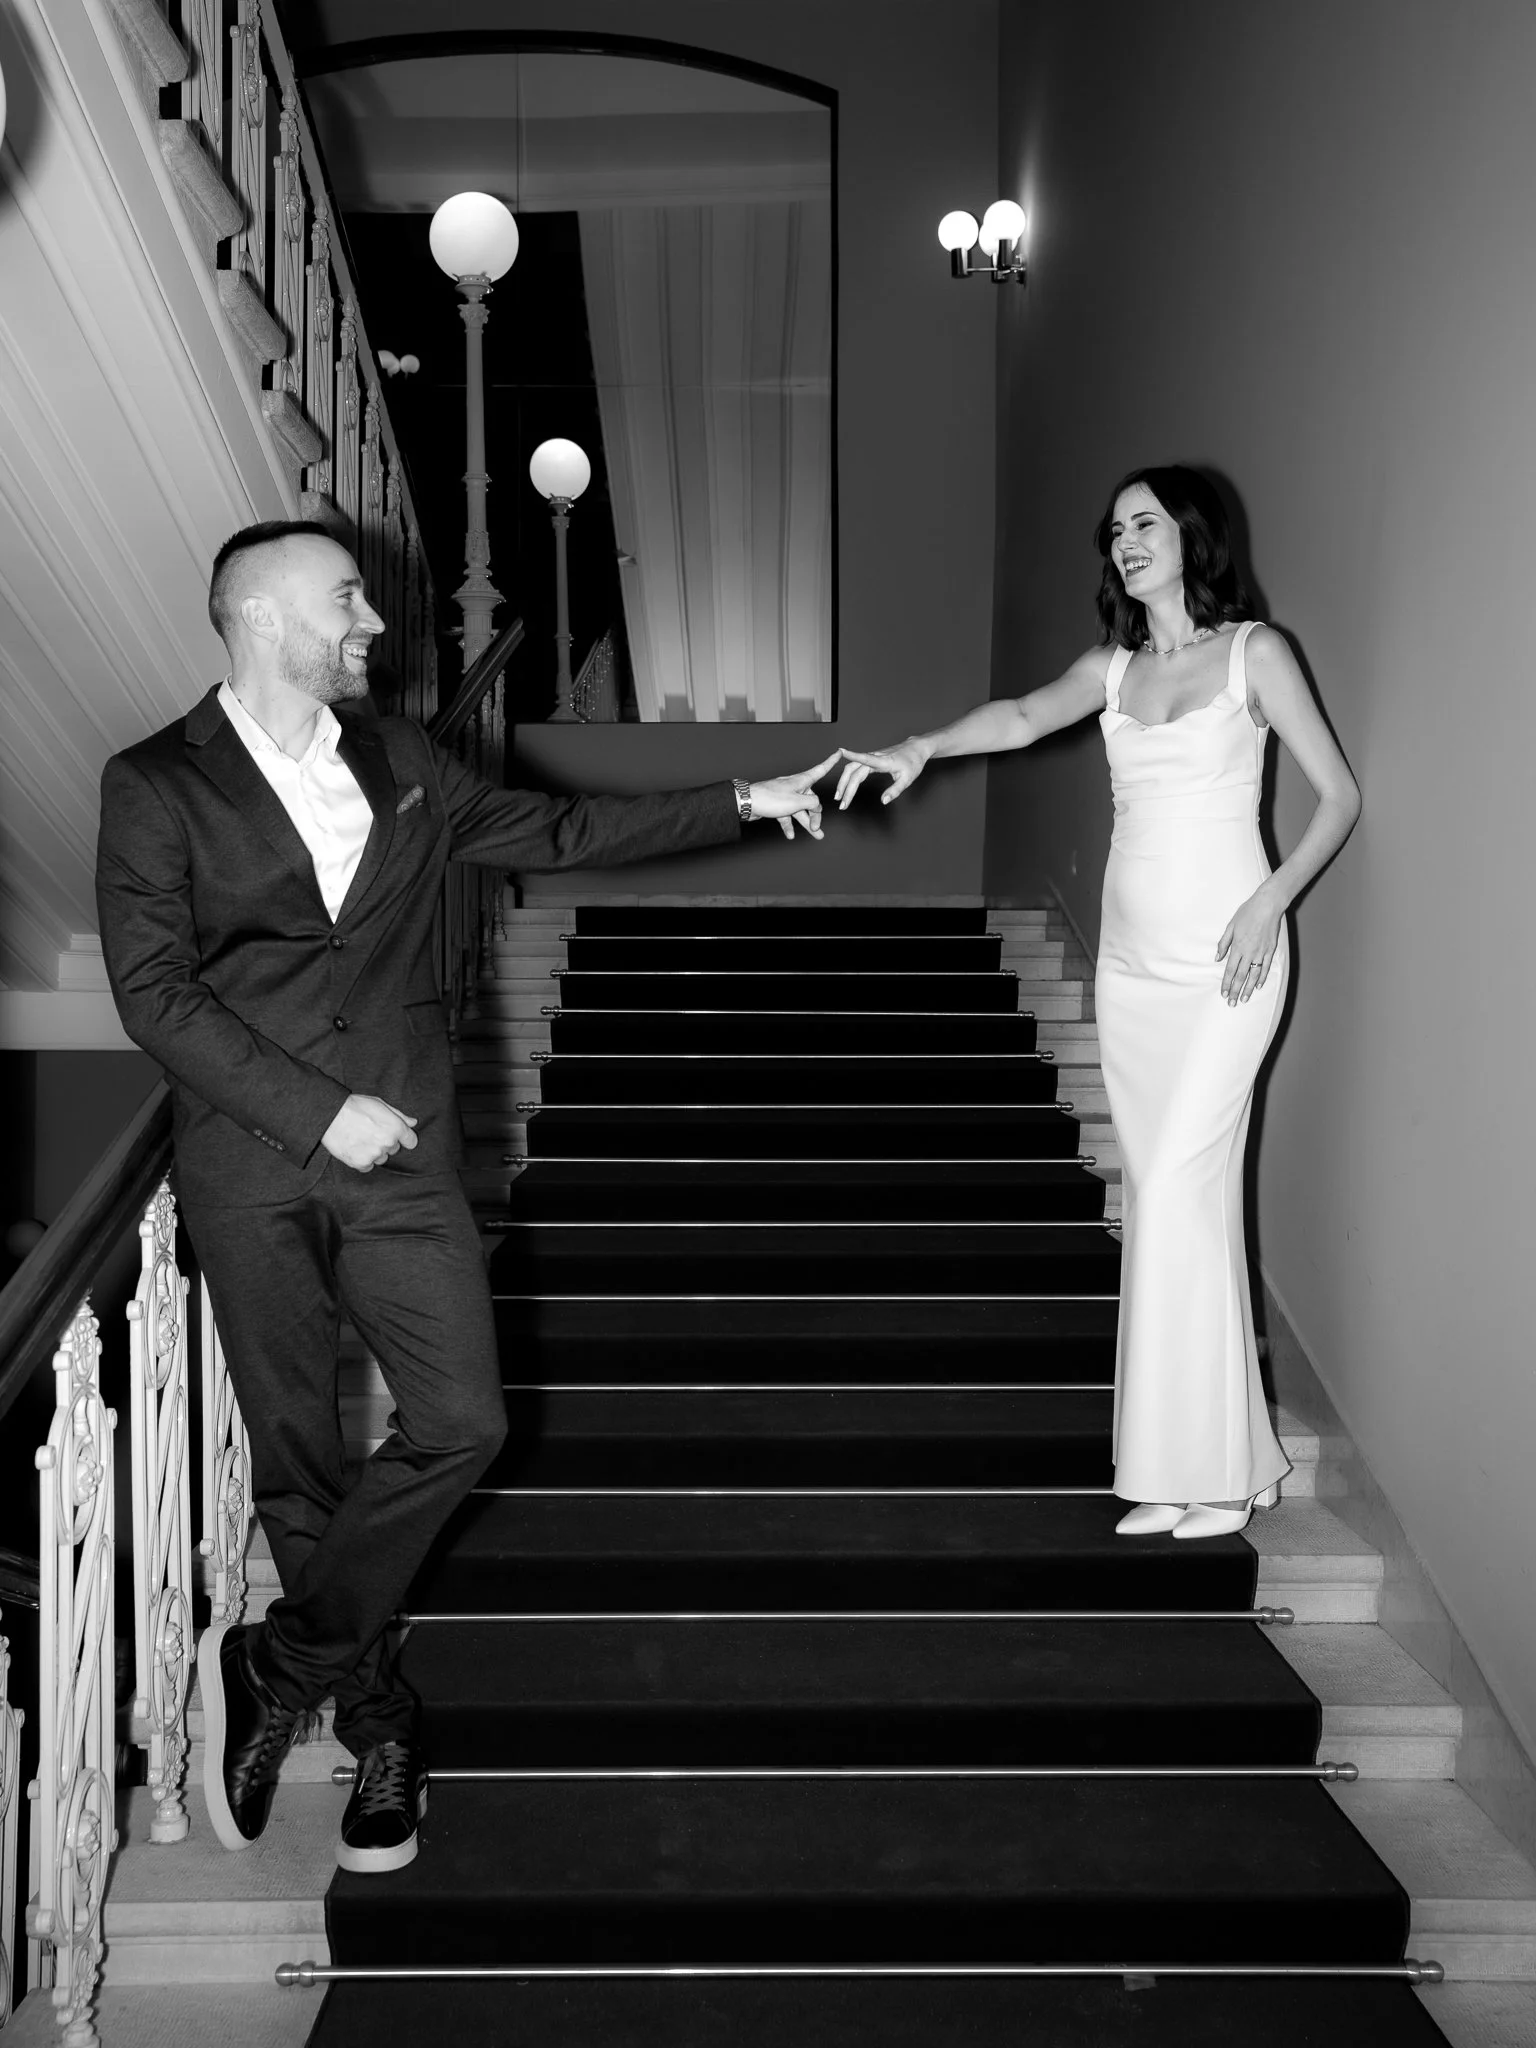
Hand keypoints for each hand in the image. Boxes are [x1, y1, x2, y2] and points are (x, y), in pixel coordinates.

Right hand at [320, 1094, 418, 1170]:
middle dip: (385, 1142)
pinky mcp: (361, 1163)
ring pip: (381, 1158)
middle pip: (394, 1149)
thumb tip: (413, 1122)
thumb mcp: (379, 1104)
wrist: (330, 1115)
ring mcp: (375, 1154)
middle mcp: (388, 1142)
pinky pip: (368, 1166)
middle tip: (370, 1132)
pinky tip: (355, 1148)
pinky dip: (362, 1160)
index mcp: (396, 1127)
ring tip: (360, 1139)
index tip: (396, 1136)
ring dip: (374, 1152)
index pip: (411, 1141)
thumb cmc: (354, 1106)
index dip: (404, 1138)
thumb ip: (399, 1115)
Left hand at [747, 754, 839, 840]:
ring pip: (800, 810)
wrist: (747, 802)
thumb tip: (817, 806)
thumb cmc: (770, 798)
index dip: (831, 761)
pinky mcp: (777, 805)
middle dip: (816, 815)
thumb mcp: (797, 802)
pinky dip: (789, 825)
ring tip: (815, 835)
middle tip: (818, 829)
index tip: (839, 753)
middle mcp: (795, 787)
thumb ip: (812, 803)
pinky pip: (787, 815)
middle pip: (811, 800)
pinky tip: (790, 835)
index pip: (821, 769)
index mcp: (802, 781)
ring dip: (806, 823)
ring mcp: (786, 796)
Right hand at [833, 736, 931, 808]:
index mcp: (884, 761)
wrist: (916, 748)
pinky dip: (849, 777)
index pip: (865, 758)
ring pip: (852, 768)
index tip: (840, 751)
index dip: (853, 755)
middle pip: (854, 770)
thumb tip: (883, 801)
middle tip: (842, 804)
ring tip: (839, 797)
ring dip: (844, 782)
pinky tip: (846, 786)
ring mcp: (872, 757)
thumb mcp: (908, 779)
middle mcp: (875, 757)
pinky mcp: (872, 759)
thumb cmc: (913, 763)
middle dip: (845, 787)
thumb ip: (895, 791)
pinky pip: (856, 767)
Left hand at [1216, 886, 1283, 1005]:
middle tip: (1232, 1003)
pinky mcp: (1270, 950)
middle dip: (1235, 991)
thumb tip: (1217, 958)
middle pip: (1241, 976)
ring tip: (1244, 999)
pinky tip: (1257, 986)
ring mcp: (1261, 952)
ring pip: (1253, 975)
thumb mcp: (1230, 926)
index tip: (1224, 993)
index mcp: (1237, 947)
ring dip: (1248, 988)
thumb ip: (1223, 943)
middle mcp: (1249, 952)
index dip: (1226, 984)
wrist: (1268, 905)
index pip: (1230, 970)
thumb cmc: (1247, 913)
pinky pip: (1265, 967)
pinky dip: (1262, 978)